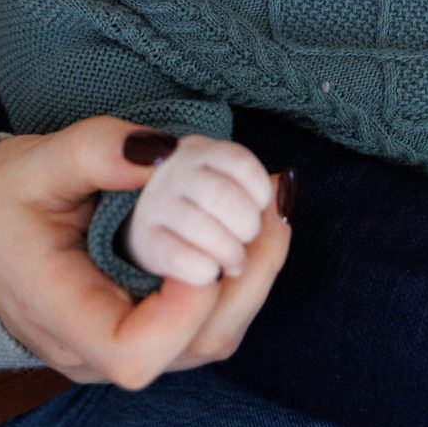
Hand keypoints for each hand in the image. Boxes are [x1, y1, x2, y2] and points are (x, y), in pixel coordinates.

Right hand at [0, 119, 290, 390]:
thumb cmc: (0, 206)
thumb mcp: (35, 165)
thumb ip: (96, 153)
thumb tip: (165, 152)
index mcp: (58, 314)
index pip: (133, 354)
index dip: (183, 310)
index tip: (204, 248)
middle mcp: (96, 350)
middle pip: (193, 346)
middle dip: (248, 277)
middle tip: (271, 205)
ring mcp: (126, 347)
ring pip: (211, 338)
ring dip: (254, 274)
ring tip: (273, 206)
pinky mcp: (148, 331)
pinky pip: (206, 320)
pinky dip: (239, 274)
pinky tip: (254, 222)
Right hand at [125, 134, 273, 285]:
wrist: (160, 254)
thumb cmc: (212, 226)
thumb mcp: (240, 202)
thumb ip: (266, 198)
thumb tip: (284, 183)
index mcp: (201, 153)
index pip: (239, 162)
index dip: (259, 193)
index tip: (258, 209)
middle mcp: (173, 171)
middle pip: (223, 195)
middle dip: (247, 226)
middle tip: (245, 240)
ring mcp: (155, 204)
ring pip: (201, 226)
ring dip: (229, 253)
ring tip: (232, 263)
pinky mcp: (142, 240)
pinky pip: (180, 257)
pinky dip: (205, 271)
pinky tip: (209, 273)